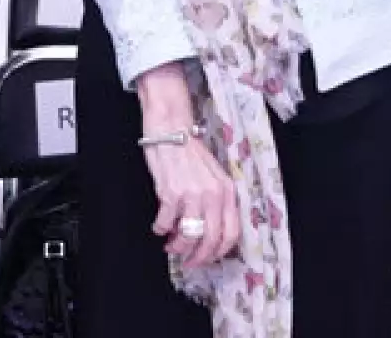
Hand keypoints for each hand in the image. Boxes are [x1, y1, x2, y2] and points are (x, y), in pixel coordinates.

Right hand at [136, 63, 239, 269]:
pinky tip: (159, 226)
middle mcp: (214, 195)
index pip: (231, 233)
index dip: (218, 252)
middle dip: (198, 257)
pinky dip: (160, 229)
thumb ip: (215, 201)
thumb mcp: (213, 176)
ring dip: (177, 246)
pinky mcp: (171, 194)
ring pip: (188, 237)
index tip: (208, 257)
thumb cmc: (190, 153)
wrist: (171, 130)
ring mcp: (193, 195)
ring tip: (171, 244)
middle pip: (211, 240)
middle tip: (188, 261)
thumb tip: (206, 231)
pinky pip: (165, 223)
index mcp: (227, 191)